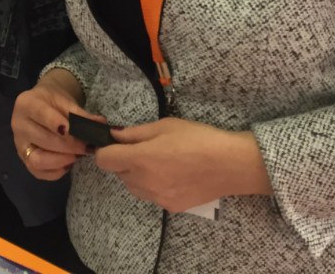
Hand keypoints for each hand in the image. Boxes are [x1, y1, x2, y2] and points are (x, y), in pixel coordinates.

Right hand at [11, 73, 90, 181]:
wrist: (41, 104)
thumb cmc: (53, 101)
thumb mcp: (66, 101)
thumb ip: (81, 114)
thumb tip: (101, 125)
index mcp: (26, 103)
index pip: (42, 115)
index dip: (58, 124)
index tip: (75, 131)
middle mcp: (18, 125)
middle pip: (44, 140)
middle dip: (69, 146)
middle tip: (88, 146)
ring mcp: (19, 144)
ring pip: (38, 160)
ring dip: (61, 160)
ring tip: (78, 155)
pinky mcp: (24, 159)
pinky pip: (38, 172)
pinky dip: (56, 172)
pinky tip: (69, 163)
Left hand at [95, 118, 270, 212]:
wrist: (230, 165)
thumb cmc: (198, 139)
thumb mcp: (165, 126)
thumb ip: (136, 133)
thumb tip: (115, 135)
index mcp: (140, 159)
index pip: (104, 160)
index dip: (105, 150)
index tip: (116, 144)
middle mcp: (144, 182)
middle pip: (119, 174)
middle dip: (125, 161)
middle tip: (145, 149)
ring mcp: (157, 198)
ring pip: (134, 187)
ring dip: (137, 175)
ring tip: (161, 162)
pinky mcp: (170, 207)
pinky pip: (151, 196)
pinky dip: (154, 186)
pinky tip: (173, 175)